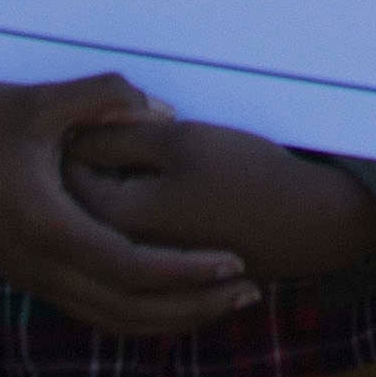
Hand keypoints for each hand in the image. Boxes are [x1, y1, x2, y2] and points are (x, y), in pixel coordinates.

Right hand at [0, 76, 255, 333]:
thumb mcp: (39, 101)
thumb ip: (105, 99)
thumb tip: (164, 111)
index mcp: (45, 227)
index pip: (130, 268)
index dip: (187, 271)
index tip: (235, 261)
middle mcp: (37, 265)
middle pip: (127, 310)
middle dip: (192, 307)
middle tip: (248, 292)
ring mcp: (28, 274)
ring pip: (109, 318)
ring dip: (167, 316)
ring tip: (221, 302)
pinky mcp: (25, 271)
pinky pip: (89, 308)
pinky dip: (134, 311)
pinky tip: (167, 297)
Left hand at [53, 99, 375, 280]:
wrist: (308, 223)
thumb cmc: (246, 175)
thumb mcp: (180, 140)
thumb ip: (118, 134)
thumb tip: (73, 133)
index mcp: (114, 218)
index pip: (67, 168)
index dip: (77, 129)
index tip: (99, 106)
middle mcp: (119, 252)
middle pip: (80, 195)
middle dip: (89, 156)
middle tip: (117, 121)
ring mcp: (144, 264)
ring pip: (106, 213)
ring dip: (112, 180)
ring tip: (144, 148)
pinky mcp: (168, 269)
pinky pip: (132, 233)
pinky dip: (135, 205)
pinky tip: (165, 179)